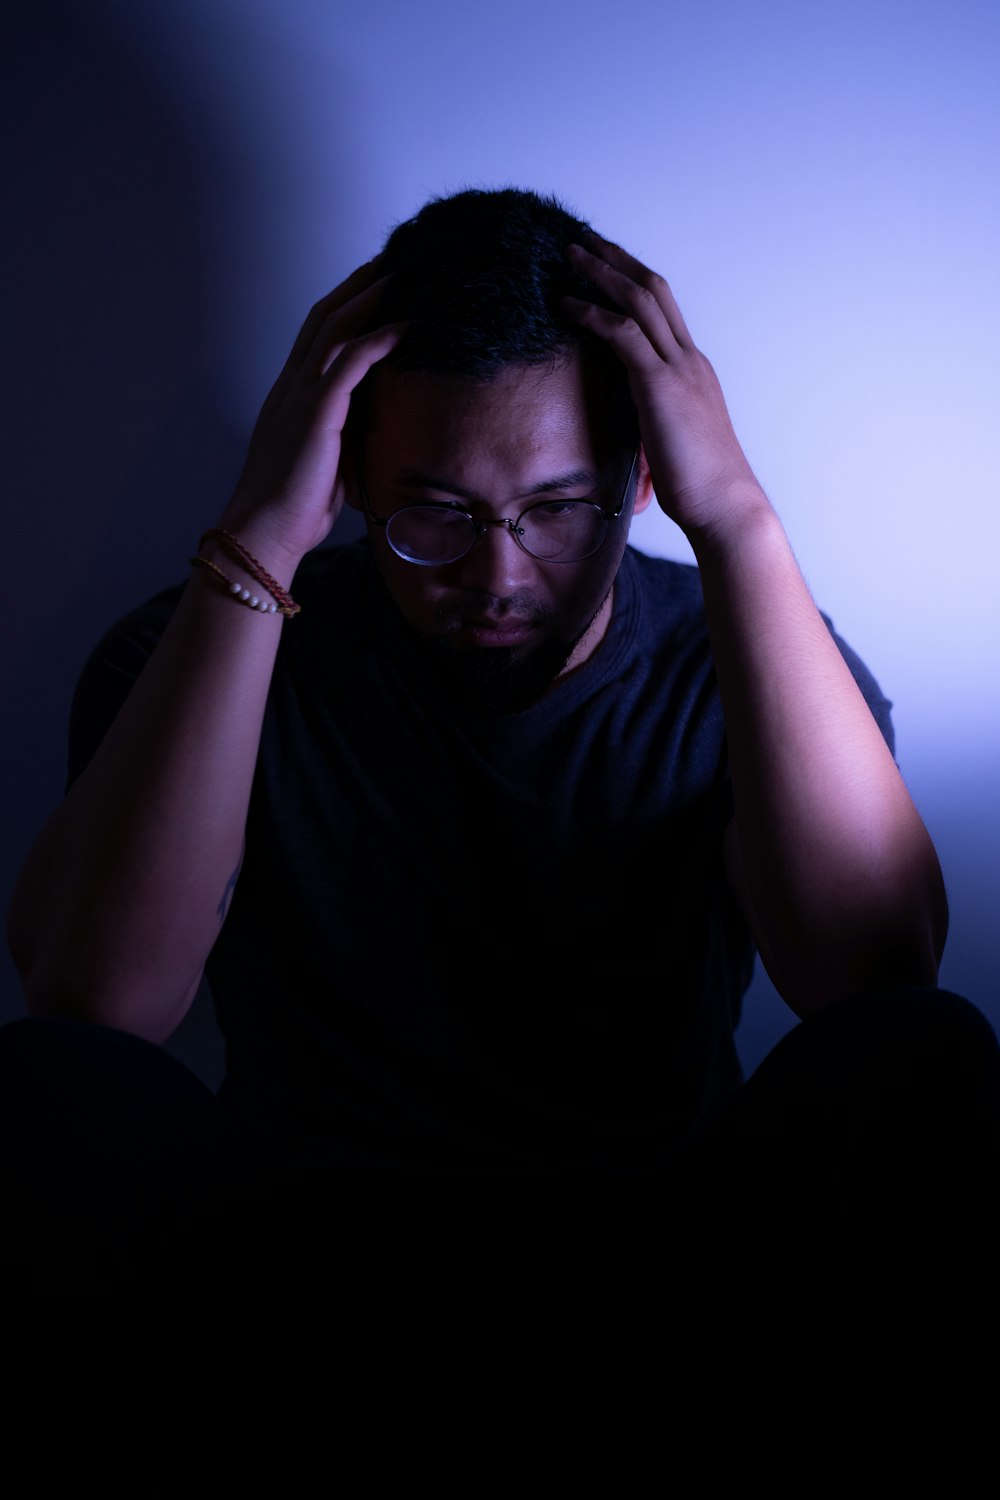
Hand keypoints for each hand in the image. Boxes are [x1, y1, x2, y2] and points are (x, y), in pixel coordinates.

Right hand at [219, 257, 404, 566]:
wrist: (263, 531)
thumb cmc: (293, 508)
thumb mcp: (325, 461)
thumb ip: (344, 435)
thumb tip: (374, 430)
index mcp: (292, 396)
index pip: (318, 335)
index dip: (346, 304)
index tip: (375, 285)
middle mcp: (292, 386)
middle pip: (327, 316)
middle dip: (360, 285)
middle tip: (395, 259)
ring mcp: (301, 396)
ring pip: (336, 328)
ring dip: (371, 298)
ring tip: (404, 274)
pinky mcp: (317, 414)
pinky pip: (351, 363)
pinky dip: (379, 339)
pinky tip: (406, 326)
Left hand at [564, 235, 763, 538]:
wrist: (725, 504)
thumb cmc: (701, 487)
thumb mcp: (674, 442)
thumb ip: (655, 421)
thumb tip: (634, 427)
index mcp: (694, 371)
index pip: (665, 311)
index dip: (634, 282)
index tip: (608, 267)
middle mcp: (689, 360)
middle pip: (653, 290)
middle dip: (617, 261)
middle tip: (584, 241)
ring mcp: (678, 369)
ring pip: (638, 300)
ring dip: (601, 273)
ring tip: (569, 255)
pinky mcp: (660, 386)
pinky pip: (622, 333)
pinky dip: (592, 313)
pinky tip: (565, 305)